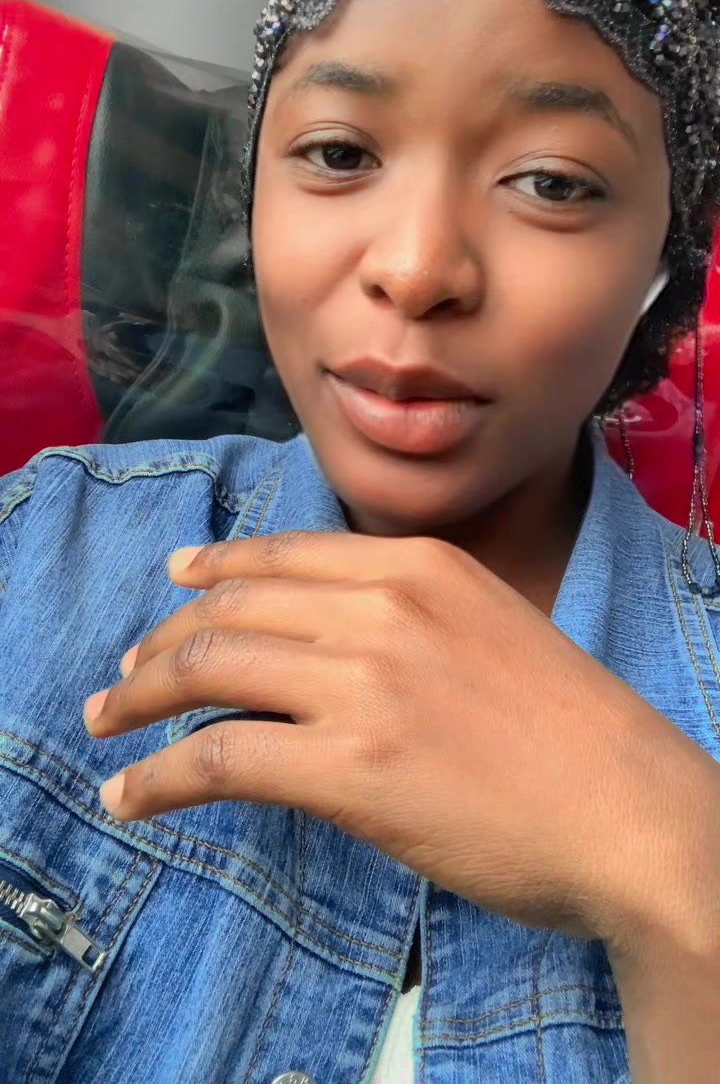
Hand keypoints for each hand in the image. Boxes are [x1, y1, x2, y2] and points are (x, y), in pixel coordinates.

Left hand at [84, 532, 719, 950]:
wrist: (632, 809)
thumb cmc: (575, 733)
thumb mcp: (490, 630)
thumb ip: (407, 619)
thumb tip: (325, 644)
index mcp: (418, 565)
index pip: (282, 554)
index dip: (214, 567)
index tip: (174, 583)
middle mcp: (380, 606)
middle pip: (230, 607)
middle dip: (160, 642)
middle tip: (125, 673)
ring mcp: (361, 682)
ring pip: (208, 669)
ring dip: (140, 697)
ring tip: (107, 722)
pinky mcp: (347, 767)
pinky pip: (217, 759)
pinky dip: (159, 779)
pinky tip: (132, 797)